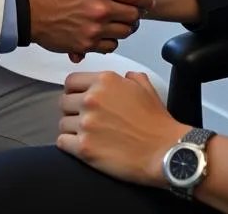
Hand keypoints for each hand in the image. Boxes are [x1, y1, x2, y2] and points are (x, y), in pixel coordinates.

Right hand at [24, 0, 152, 55]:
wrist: (27, 11)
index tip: (147, 2)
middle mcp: (100, 8)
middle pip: (133, 16)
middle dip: (135, 14)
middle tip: (134, 13)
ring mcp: (94, 28)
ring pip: (124, 32)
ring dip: (125, 28)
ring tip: (121, 24)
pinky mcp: (85, 44)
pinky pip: (110, 46)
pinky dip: (111, 41)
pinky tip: (106, 34)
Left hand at [57, 71, 186, 186]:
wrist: (165, 151)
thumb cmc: (156, 122)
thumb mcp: (146, 88)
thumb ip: (131, 77)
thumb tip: (125, 76)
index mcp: (104, 81)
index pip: (71, 81)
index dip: (74, 91)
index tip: (79, 100)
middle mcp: (91, 98)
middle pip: (64, 102)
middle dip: (72, 111)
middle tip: (85, 120)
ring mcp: (86, 124)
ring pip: (62, 123)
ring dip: (72, 130)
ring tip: (87, 136)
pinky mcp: (84, 148)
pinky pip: (62, 142)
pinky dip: (69, 145)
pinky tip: (82, 146)